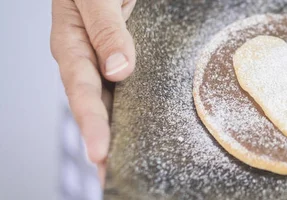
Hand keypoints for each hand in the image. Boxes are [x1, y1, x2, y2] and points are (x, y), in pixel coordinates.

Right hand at [50, 0, 136, 184]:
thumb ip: (105, 29)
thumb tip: (120, 70)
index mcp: (73, 45)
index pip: (83, 92)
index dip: (91, 124)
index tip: (101, 152)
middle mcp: (90, 59)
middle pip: (96, 108)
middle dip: (103, 143)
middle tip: (111, 176)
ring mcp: (110, 61)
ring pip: (116, 102)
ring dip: (122, 133)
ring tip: (127, 164)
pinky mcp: (130, 58)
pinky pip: (135, 87)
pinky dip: (139, 110)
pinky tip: (148, 128)